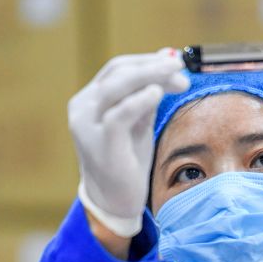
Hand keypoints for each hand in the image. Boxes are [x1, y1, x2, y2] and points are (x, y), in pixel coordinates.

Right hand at [69, 49, 188, 236]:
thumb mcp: (138, 122)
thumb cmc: (126, 160)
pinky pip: (119, 114)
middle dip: (152, 66)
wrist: (114, 200)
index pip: (118, 68)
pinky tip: (157, 93)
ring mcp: (87, 125)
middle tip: (179, 65)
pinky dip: (140, 100)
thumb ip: (147, 95)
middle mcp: (83, 108)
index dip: (148, 61)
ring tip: (175, 75)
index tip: (175, 62)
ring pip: (117, 87)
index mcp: (89, 100)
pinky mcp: (100, 143)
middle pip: (118, 72)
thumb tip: (168, 61)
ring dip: (150, 76)